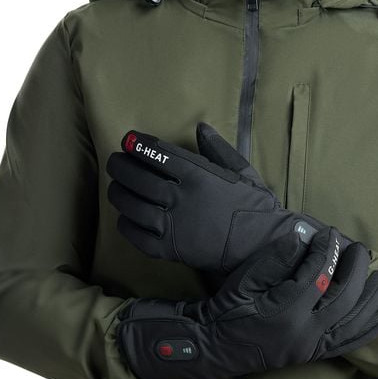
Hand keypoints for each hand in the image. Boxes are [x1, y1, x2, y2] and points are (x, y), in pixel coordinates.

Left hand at [106, 122, 351, 272]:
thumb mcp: (242, 171)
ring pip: (134, 207)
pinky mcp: (172, 250)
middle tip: (114, 162)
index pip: (159, 155)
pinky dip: (127, 227)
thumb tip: (200, 127)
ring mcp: (174, 226)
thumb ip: (219, 149)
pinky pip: (139, 238)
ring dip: (119, 195)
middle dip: (121, 167)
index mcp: (198, 175)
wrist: (263, 247)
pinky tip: (124, 219)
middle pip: (139, 179)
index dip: (139, 145)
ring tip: (114, 188)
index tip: (128, 141)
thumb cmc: (255, 207)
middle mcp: (181, 198)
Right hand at [116, 226, 377, 378]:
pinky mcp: (311, 356)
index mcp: (286, 311)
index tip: (330, 233)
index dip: (326, 251)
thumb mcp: (244, 281)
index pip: (318, 275)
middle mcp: (305, 332)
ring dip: (371, 300)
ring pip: (352, 322)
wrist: (214, 347)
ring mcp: (310, 347)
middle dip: (355, 270)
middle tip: (360, 249)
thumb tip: (304, 237)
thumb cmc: (225, 310)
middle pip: (343, 298)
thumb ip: (276, 259)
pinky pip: (346, 345)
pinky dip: (365, 332)